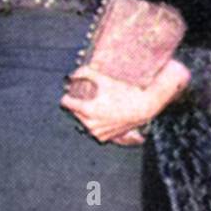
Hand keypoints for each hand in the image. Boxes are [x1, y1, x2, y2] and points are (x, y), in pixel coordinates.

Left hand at [60, 57, 190, 143]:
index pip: (66, 103)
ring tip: (98, 105)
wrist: (143, 107)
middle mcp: (90, 124)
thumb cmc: (125, 93)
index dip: (68, 95)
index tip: (72, 91)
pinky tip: (104, 114)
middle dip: (78, 104)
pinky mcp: (104, 137)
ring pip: (83, 121)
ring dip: (86, 114)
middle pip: (74, 112)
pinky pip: (93, 129)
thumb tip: (72, 74)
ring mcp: (97, 132)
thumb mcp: (105, 80)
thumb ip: (86, 73)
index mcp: (88, 110)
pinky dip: (95, 122)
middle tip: (89, 96)